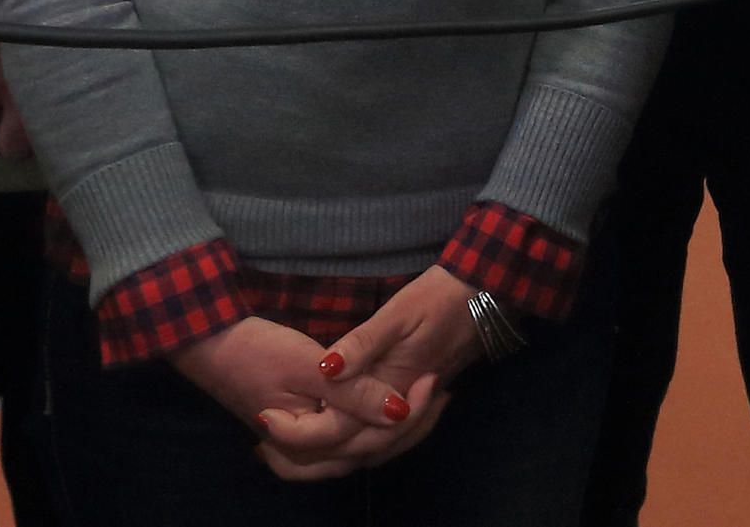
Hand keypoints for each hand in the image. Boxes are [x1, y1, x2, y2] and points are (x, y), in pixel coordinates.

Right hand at [171, 318, 415, 480]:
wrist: (206, 341)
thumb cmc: (254, 352)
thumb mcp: (309, 368)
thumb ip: (355, 393)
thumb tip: (401, 411)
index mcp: (309, 444)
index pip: (374, 441)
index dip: (410, 414)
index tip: (433, 377)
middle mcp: (307, 454)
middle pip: (371, 452)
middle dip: (411, 424)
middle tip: (440, 386)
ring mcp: (303, 445)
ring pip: (360, 450)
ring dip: (395, 428)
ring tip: (428, 396)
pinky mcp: (302, 429)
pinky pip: (346, 440)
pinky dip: (372, 426)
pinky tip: (390, 409)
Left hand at [274, 266, 475, 476]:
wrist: (485, 293)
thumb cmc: (441, 298)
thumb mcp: (398, 314)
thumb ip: (363, 345)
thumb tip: (326, 370)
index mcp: (393, 389)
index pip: (341, 430)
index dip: (299, 431)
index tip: (264, 417)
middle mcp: (403, 408)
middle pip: (353, 452)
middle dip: (308, 455)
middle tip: (264, 446)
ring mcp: (413, 407)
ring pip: (371, 451)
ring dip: (331, 456)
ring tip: (287, 449)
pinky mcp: (417, 401)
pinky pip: (386, 439)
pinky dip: (357, 445)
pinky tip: (336, 433)